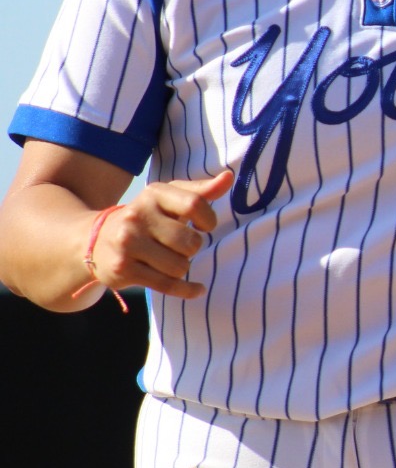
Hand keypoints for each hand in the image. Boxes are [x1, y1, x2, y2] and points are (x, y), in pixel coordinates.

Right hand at [78, 170, 232, 302]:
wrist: (94, 240)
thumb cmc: (146, 217)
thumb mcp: (169, 198)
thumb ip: (201, 191)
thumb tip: (229, 177)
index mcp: (153, 194)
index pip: (195, 205)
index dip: (208, 220)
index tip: (205, 226)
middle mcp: (136, 216)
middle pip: (190, 242)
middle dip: (193, 248)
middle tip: (181, 246)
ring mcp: (127, 243)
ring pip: (179, 266)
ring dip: (182, 267)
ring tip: (170, 259)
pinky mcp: (122, 269)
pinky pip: (167, 285)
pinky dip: (187, 289)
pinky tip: (197, 288)